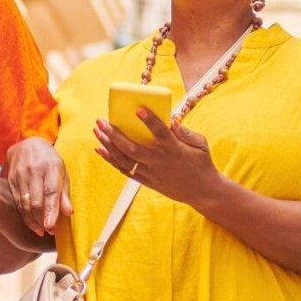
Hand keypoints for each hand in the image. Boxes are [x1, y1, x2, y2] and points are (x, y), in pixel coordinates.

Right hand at [2, 137, 70, 235]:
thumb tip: (69, 212)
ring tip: (42, 231)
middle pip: (36, 201)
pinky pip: (17, 202)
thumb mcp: (61, 172)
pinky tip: (32, 224)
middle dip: (42, 219)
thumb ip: (64, 192)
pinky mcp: (10, 180)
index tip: (51, 226)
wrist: (27, 144)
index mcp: (50, 167)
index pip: (51, 192)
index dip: (51, 210)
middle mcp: (33, 170)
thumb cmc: (49, 161)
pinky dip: (24, 215)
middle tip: (51, 231)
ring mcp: (20, 175)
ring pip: (25, 204)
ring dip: (33, 221)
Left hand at [93, 110, 223, 208]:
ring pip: (124, 159)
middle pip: (131, 147)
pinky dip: (111, 160)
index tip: (139, 109)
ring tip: (97, 131)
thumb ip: (184, 131)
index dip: (150, 120)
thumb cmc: (202, 163)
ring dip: (108, 145)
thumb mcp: (200, 143)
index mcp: (174, 148)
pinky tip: (101, 150)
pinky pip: (125, 170)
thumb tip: (170, 120)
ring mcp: (151, 172)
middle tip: (101, 121)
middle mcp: (159, 160)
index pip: (160, 132)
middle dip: (114, 134)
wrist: (202, 191)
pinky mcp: (147, 181)